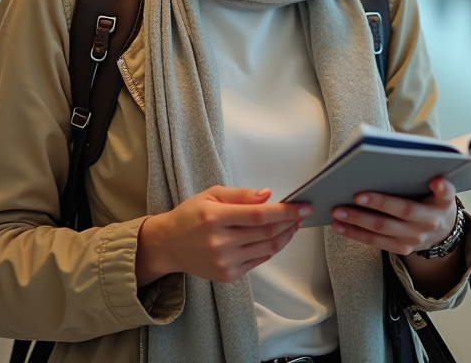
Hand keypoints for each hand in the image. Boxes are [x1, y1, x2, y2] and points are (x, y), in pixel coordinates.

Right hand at [135, 186, 310, 285]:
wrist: (168, 245)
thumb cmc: (190, 215)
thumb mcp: (211, 195)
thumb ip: (240, 195)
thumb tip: (267, 195)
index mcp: (214, 217)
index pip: (258, 215)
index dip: (285, 211)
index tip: (302, 206)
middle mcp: (219, 242)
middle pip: (267, 233)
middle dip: (290, 222)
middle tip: (302, 213)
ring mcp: (224, 262)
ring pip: (267, 249)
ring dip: (285, 236)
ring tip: (293, 224)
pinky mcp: (227, 275)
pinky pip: (259, 260)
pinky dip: (272, 248)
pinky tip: (276, 237)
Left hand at [331, 176, 457, 255]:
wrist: (440, 229)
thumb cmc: (429, 197)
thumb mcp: (436, 185)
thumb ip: (422, 173)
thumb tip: (394, 153)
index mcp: (441, 202)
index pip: (445, 193)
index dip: (442, 188)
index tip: (436, 180)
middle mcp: (430, 221)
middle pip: (403, 211)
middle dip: (378, 203)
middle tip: (355, 194)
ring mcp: (415, 238)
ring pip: (383, 229)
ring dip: (358, 220)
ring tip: (338, 211)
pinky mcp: (402, 248)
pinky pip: (376, 242)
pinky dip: (355, 234)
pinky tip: (340, 226)